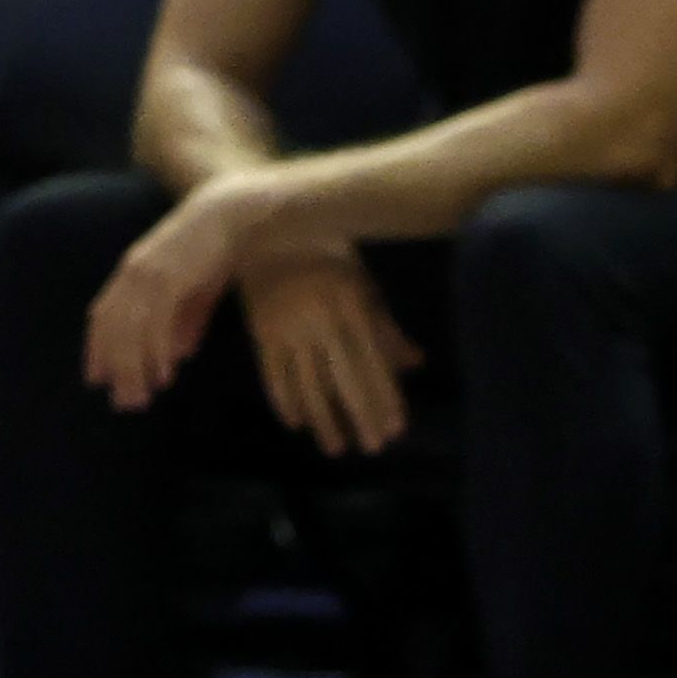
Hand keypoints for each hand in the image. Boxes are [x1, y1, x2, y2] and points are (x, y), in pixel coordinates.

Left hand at [86, 174, 269, 407]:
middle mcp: (132, 273)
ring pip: (129, 330)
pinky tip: (164, 375)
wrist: (234, 217)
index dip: (97, 348)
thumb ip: (184, 322)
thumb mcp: (195, 292)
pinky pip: (155, 322)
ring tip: (141, 399)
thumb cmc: (215, 252)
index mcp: (132, 272)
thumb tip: (178, 356)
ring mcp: (148, 274)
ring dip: (132, 369)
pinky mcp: (169, 277)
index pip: (102, 315)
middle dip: (115, 368)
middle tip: (123, 403)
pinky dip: (155, 352)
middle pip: (112, 329)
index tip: (96, 379)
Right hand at [236, 251, 423, 455]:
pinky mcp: (260, 332)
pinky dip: (285, 401)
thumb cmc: (327, 255)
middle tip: (372, 448)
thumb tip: (416, 363)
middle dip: (360, 415)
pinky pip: (273, 375)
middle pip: (343, 378)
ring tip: (336, 448)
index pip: (372, 361)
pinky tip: (297, 423)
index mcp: (351, 304)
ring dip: (323, 420)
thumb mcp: (362, 285)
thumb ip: (386, 327)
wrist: (268, 229)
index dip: (385, 397)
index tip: (395, 429)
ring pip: (308, 383)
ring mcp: (288, 327)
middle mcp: (320, 318)